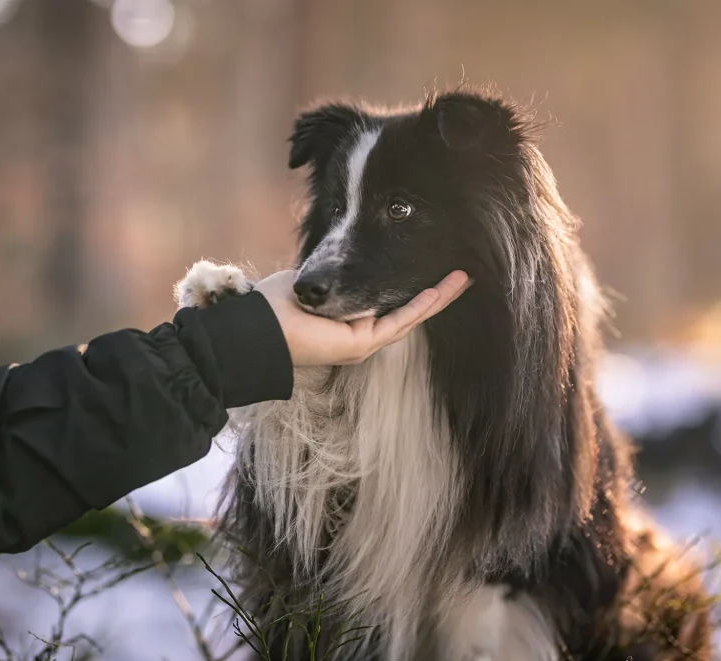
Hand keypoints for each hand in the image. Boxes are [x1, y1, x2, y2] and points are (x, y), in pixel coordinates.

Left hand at [255, 270, 471, 366]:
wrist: (258, 329)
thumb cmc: (275, 305)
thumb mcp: (309, 280)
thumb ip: (330, 273)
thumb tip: (342, 256)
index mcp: (348, 320)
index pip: (388, 302)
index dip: (412, 286)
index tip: (430, 266)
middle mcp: (359, 334)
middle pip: (407, 310)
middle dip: (435, 292)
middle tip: (461, 274)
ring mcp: (363, 341)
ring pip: (410, 316)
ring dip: (438, 297)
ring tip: (462, 279)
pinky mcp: (362, 343)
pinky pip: (399, 321)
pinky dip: (421, 305)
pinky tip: (440, 290)